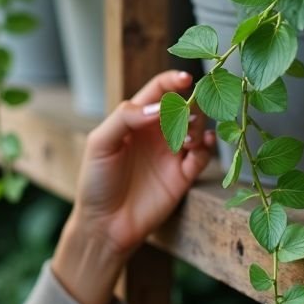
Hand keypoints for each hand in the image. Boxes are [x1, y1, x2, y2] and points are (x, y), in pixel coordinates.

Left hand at [50, 70, 214, 303]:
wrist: (104, 224)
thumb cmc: (96, 181)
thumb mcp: (100, 143)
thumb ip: (125, 117)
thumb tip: (158, 107)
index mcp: (135, 119)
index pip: (159, 90)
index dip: (173, 80)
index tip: (186, 79)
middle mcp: (156, 132)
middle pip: (184, 105)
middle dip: (192, 103)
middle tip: (188, 113)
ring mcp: (171, 153)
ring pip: (197, 126)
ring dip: (198, 124)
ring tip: (186, 137)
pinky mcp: (183, 176)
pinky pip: (203, 155)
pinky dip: (208, 146)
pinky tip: (202, 144)